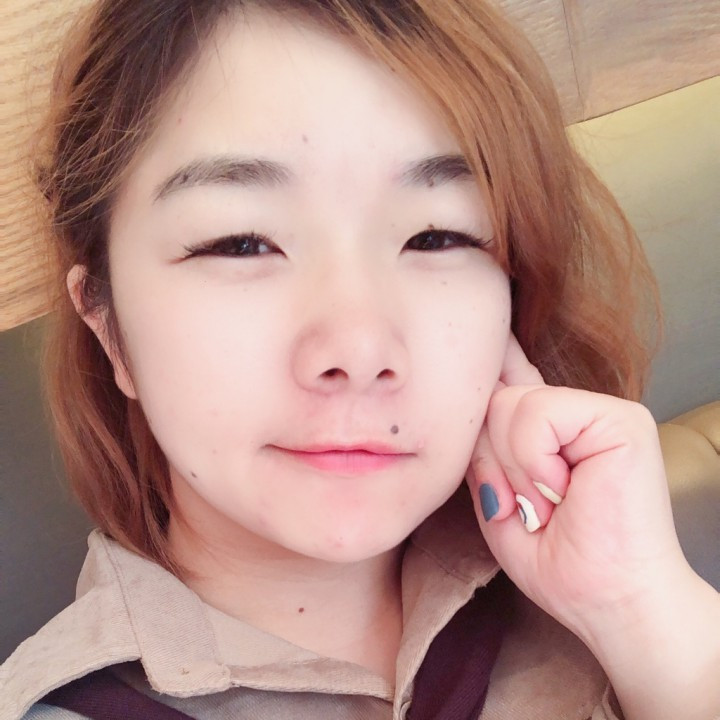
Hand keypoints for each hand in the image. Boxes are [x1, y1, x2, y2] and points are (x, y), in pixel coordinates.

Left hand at [466, 332, 689, 643]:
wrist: (614, 605)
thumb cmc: (563, 565)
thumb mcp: (498, 503)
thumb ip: (485, 451)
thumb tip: (474, 400)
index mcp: (550, 433)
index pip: (511, 381)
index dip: (493, 359)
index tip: (477, 330)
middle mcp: (576, 414)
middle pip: (493, 399)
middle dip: (494, 461)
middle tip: (530, 506)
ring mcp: (601, 411)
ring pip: (509, 404)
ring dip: (516, 468)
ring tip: (551, 502)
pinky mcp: (620, 418)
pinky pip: (539, 413)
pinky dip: (535, 460)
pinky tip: (564, 489)